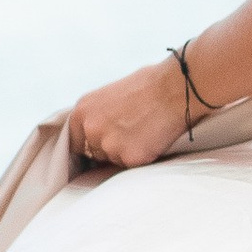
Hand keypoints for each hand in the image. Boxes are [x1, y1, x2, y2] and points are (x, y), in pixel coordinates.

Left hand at [67, 56, 192, 168]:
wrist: (175, 88)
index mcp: (82, 111)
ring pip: (114, 161)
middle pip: (94, 154)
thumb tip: (97, 132)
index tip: (103, 144)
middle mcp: (91, 129)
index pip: (76, 142)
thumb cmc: (149, 85)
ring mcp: (109, 145)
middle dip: (110, 149)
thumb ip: (98, 115)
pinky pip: (132, 165)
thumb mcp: (110, 94)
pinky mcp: (129, 158)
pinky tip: (153, 139)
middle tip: (131, 135)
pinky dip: (143, 157)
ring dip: (127, 153)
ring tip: (145, 133)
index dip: (91, 144)